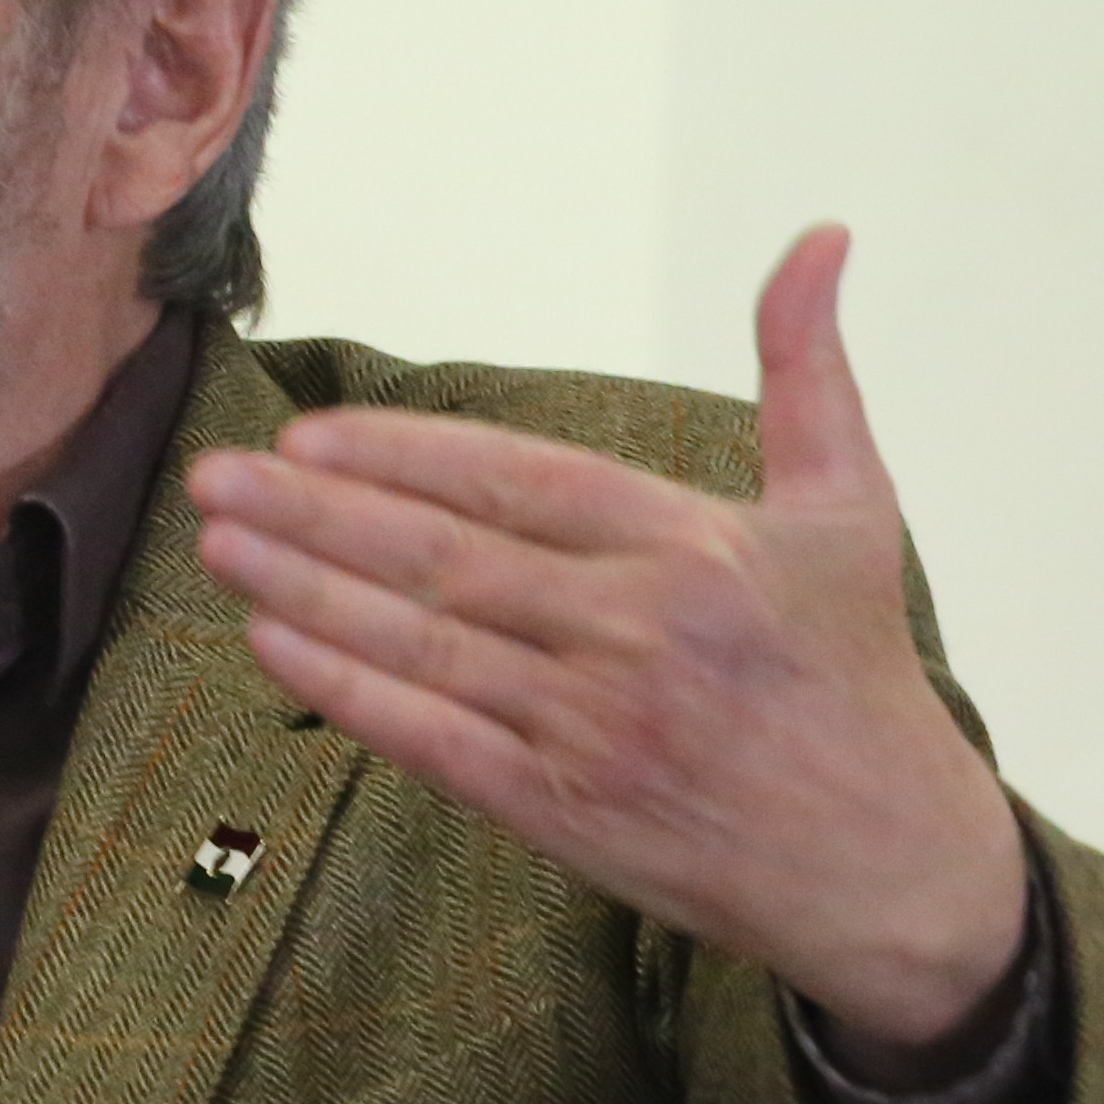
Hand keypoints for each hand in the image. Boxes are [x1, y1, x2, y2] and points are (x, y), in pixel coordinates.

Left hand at [184, 225, 1027, 1056]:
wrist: (886, 864)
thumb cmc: (857, 676)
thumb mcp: (850, 507)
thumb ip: (808, 370)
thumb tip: (820, 239)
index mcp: (693, 549)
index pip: (518, 482)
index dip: (404, 456)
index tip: (310, 435)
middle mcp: (635, 634)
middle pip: (444, 559)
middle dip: (315, 515)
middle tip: (217, 478)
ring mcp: (593, 728)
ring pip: (421, 647)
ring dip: (307, 593)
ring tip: (219, 547)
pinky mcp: (565, 810)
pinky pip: (432, 742)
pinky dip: (349, 693)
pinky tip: (276, 645)